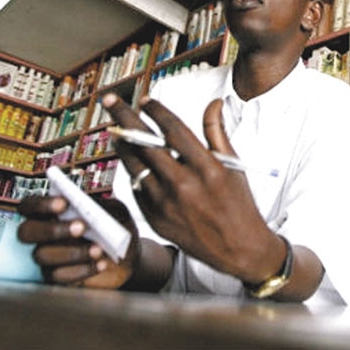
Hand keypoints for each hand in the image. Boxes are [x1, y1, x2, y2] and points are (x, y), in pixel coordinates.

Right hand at [17, 195, 138, 288]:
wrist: (128, 255)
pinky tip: (101, 263)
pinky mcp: (57, 276)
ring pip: (42, 255)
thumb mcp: (114, 212)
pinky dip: (82, 270)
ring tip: (98, 249)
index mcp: (51, 212)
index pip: (30, 205)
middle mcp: (43, 234)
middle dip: (52, 229)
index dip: (42, 204)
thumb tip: (92, 211)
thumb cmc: (115, 227)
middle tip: (81, 227)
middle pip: (27, 231)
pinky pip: (59, 276)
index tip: (64, 203)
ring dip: (72, 251)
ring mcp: (47, 256)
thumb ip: (103, 208)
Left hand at [102, 93, 284, 284]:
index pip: (173, 130)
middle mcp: (184, 185)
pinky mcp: (156, 219)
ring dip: (123, 145)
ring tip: (116, 132)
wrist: (238, 248)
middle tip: (111, 101)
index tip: (145, 100)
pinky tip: (136, 164)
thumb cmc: (238, 203)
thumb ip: (217, 132)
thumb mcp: (233, 165)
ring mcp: (166, 204)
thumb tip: (214, 103)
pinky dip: (135, 173)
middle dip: (125, 117)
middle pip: (145, 143)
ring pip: (134, 166)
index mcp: (207, 168)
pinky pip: (137, 189)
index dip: (156, 111)